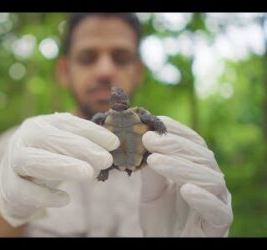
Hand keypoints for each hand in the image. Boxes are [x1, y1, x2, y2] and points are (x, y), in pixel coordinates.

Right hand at [0, 112, 119, 226]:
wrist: (15, 183)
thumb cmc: (47, 161)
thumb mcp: (63, 149)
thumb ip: (83, 146)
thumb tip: (113, 148)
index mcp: (40, 124)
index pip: (67, 123)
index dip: (91, 132)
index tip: (114, 143)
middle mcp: (24, 137)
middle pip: (49, 138)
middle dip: (80, 148)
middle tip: (105, 160)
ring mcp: (12, 160)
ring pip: (33, 160)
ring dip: (62, 166)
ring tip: (88, 174)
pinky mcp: (8, 185)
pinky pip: (24, 189)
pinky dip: (44, 195)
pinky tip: (65, 199)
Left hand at [139, 116, 232, 236]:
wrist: (165, 246)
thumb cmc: (161, 219)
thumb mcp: (150, 192)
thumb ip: (151, 172)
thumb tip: (144, 143)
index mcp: (198, 170)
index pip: (194, 143)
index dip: (177, 131)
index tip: (156, 121)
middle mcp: (211, 182)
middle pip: (202, 156)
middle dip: (174, 145)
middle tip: (149, 139)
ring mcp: (218, 202)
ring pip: (210, 179)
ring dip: (182, 167)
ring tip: (155, 161)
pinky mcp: (219, 225)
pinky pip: (218, 211)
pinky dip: (203, 198)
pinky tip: (186, 190)